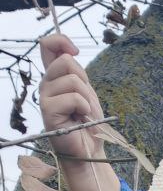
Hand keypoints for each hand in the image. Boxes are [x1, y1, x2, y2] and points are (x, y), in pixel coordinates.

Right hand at [38, 33, 104, 161]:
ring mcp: (45, 97)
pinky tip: (80, 118)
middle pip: (66, 62)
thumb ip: (76, 72)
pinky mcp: (48, 112)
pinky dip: (84, 108)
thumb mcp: (86, 91)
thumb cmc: (88, 122)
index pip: (47, 45)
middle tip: (84, 101)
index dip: (61, 41)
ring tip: (83, 112)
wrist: (89, 149)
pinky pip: (73, 97)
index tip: (75, 52)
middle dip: (84, 81)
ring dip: (86, 97)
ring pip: (72, 80)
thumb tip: (71, 52)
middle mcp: (46, 84)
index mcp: (54, 77)